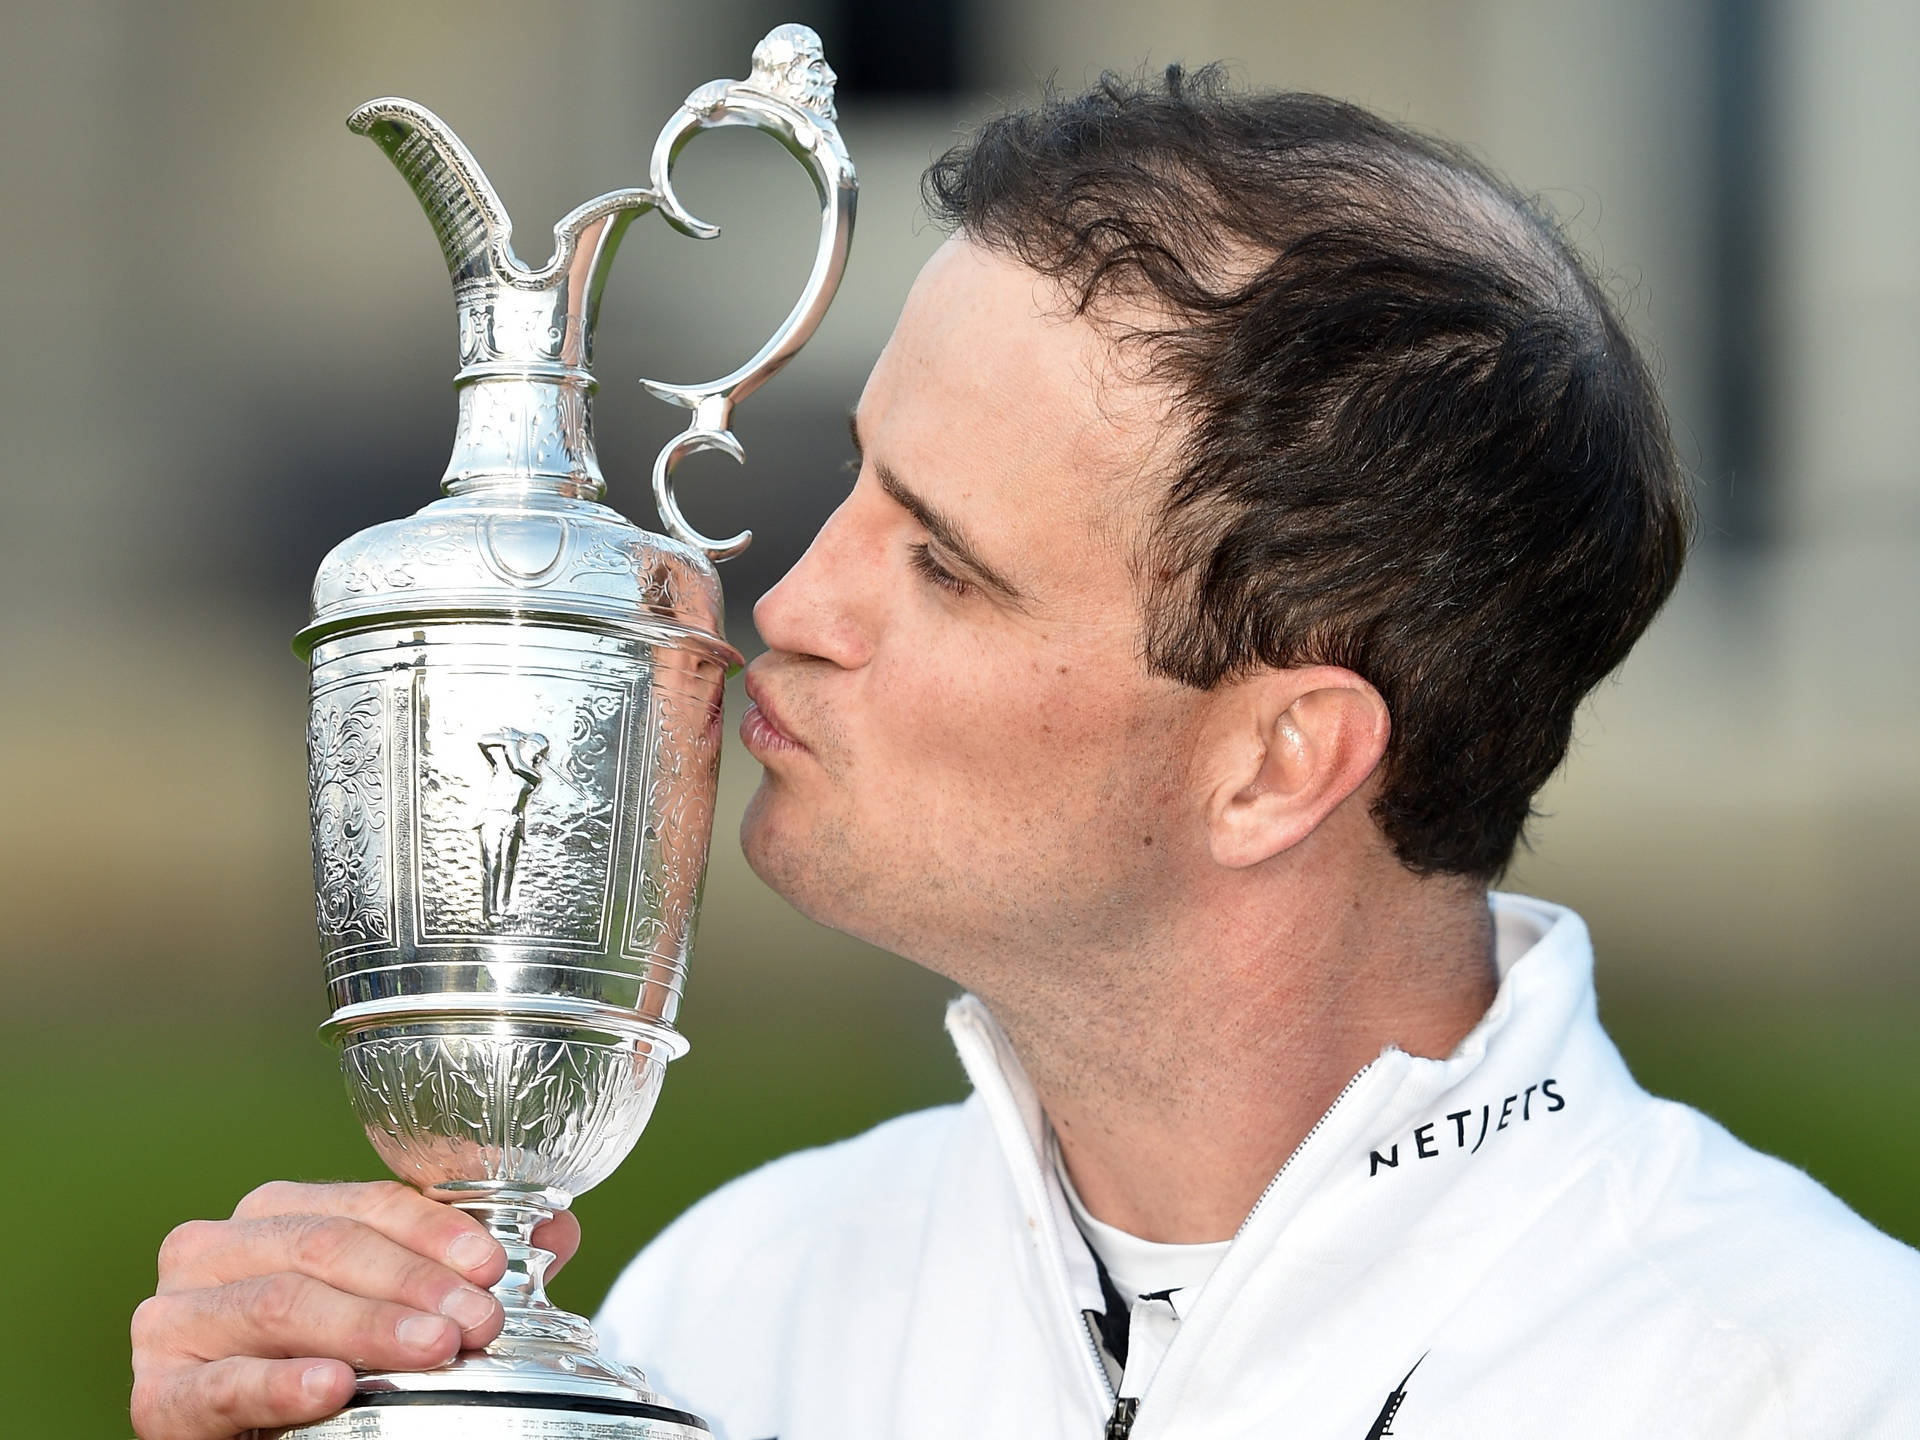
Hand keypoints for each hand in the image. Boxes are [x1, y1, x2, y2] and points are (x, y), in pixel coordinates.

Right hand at [130, 1180, 580, 1439]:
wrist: (255, 1439)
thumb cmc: (325, 1360)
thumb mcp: (393, 1307)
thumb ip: (464, 1266)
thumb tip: (559, 1227)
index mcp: (274, 1213)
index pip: (364, 1204)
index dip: (434, 1230)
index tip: (494, 1264)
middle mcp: (212, 1250)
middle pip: (325, 1247)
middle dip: (413, 1282)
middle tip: (478, 1320)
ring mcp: (174, 1319)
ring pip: (281, 1303)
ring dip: (369, 1326)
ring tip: (436, 1347)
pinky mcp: (157, 1395)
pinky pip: (220, 1386)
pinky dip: (281, 1383)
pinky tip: (332, 1387)